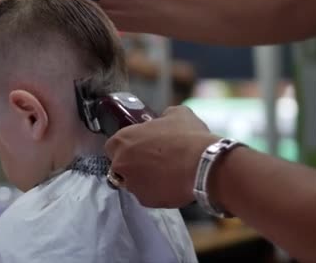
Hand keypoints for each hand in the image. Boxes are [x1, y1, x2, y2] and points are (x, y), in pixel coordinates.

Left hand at [105, 105, 219, 207]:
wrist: (203, 165)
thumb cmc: (187, 137)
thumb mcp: (177, 114)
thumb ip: (162, 117)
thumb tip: (164, 119)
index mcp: (122, 140)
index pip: (113, 145)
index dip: (127, 146)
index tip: (140, 146)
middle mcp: (120, 163)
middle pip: (120, 165)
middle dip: (133, 164)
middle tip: (154, 161)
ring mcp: (131, 184)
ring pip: (133, 182)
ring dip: (144, 179)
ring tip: (166, 174)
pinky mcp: (145, 201)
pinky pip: (147, 196)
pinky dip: (157, 192)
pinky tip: (172, 184)